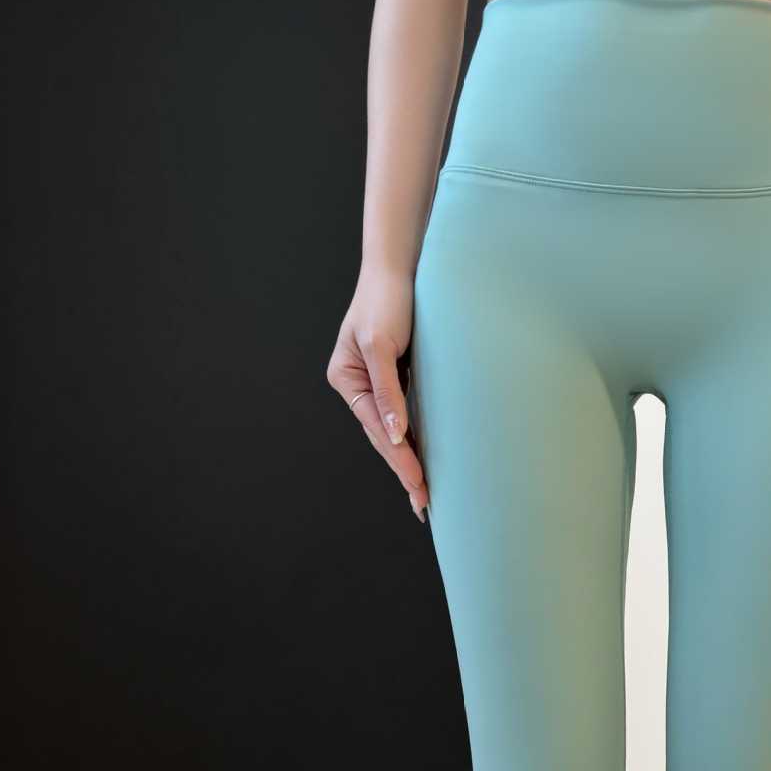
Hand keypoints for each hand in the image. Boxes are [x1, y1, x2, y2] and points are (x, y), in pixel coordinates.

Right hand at [326, 264, 428, 520]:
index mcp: (346, 380)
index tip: (419, 484)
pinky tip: (424, 459)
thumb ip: (387, 391)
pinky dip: (415, 440)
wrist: (399, 267)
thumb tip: (396, 434)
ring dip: (409, 461)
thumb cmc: (387, 300)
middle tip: (425, 504)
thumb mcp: (381, 344)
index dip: (400, 459)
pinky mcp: (396, 378)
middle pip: (384, 436)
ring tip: (423, 494)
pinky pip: (406, 417)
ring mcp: (376, 384)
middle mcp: (357, 385)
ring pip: (394, 432)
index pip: (377, 429)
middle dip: (405, 470)